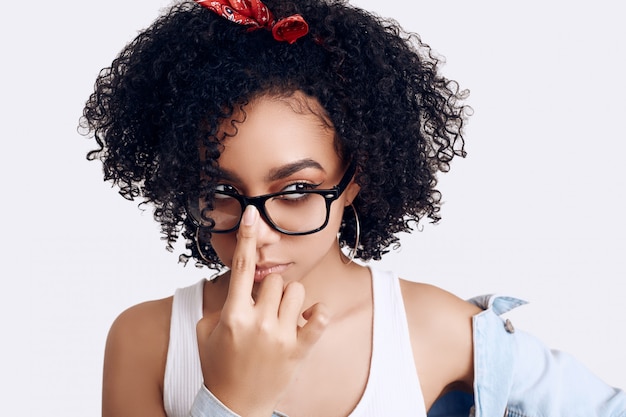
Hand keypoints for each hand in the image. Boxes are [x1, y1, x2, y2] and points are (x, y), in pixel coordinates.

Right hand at [196, 205, 328, 416]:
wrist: (233, 407)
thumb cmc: (218, 366)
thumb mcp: (206, 331)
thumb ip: (220, 304)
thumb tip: (237, 283)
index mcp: (233, 316)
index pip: (240, 268)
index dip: (245, 238)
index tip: (251, 214)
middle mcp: (258, 323)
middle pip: (273, 280)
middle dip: (269, 288)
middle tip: (263, 307)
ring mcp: (281, 337)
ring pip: (296, 292)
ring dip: (290, 299)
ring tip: (282, 316)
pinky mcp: (299, 349)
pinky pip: (320, 317)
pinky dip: (318, 313)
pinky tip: (307, 319)